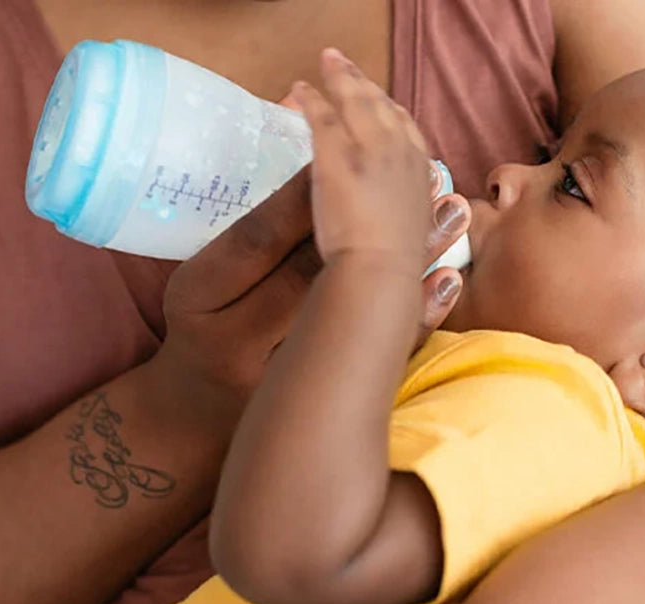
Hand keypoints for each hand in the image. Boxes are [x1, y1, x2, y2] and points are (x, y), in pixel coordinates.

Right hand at [148, 82, 464, 433]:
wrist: (190, 411)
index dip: (302, 195)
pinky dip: (415, 315)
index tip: (345, 150)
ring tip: (453, 212)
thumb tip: (315, 170)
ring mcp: (278, 368)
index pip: (257, 238)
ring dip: (405, 257)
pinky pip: (372, 355)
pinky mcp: (314, 386)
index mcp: (202, 297)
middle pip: (311, 269)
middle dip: (368, 220)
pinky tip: (447, 281)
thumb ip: (249, 237)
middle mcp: (241, 335)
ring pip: (349, 307)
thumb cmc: (198, 327)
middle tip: (422, 175)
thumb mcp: (200, 280)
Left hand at [292, 49, 432, 275]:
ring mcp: (368, 147)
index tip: (378, 100)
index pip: (406, 126)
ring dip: (341, 77)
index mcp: (420, 170)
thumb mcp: (415, 227)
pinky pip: (322, 113)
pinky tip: (300, 87)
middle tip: (347, 67)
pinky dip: (311, 97)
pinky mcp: (336, 151)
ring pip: (355, 99)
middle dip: (364, 83)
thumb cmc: (397, 262)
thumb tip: (398, 199)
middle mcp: (399, 150)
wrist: (381, 267)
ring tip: (328, 62)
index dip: (389, 109)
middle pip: (382, 104)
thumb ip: (407, 202)